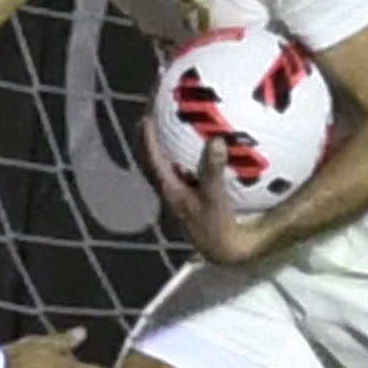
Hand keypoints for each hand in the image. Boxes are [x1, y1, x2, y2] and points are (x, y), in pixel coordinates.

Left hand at [141, 118, 276, 266]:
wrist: (222, 249)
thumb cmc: (216, 224)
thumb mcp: (216, 195)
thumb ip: (215, 168)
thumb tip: (216, 141)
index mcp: (170, 190)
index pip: (152, 160)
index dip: (147, 139)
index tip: (145, 118)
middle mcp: (169, 193)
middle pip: (150, 163)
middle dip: (145, 142)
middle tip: (146, 120)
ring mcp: (177, 197)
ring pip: (161, 169)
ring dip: (159, 150)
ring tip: (162, 131)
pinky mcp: (188, 200)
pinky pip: (178, 174)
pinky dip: (178, 160)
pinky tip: (190, 152)